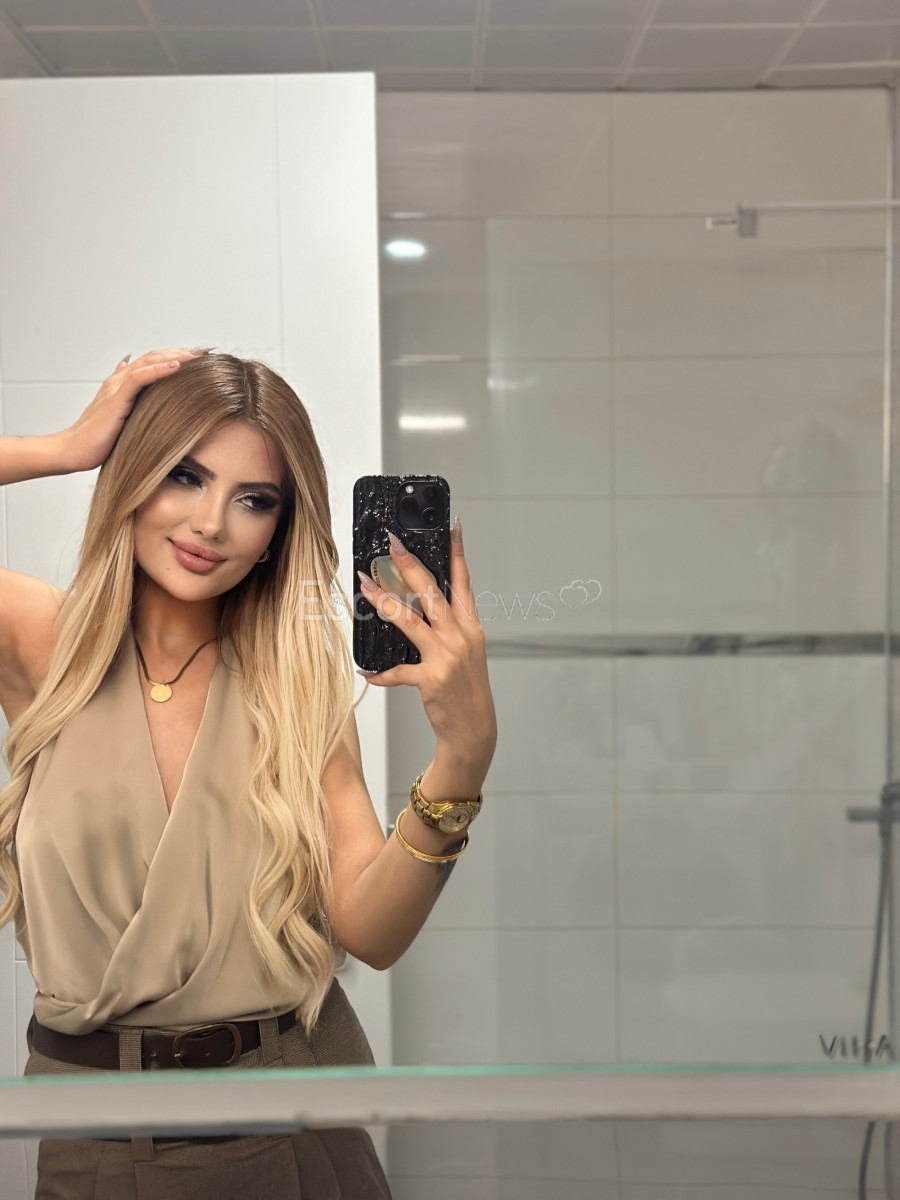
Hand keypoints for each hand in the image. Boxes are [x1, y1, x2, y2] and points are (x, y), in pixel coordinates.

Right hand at [58, 347, 209, 472]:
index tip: (201, 358)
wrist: (74, 451)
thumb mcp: (121, 420)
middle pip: (154, 357)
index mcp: (122, 385)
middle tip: (206, 351)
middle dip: (181, 352)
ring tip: (198, 354)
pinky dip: (158, 370)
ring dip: (176, 356)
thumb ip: (132, 404)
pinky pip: (138, 378)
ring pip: (149, 362)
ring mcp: (116, 388)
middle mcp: (119, 381)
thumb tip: (141, 394)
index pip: (153, 363)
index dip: (176, 357)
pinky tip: (176, 367)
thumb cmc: (97, 440)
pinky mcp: (115, 399)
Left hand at [357, 523, 496, 760]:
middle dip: (410, 565)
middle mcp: (460, 636)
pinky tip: (368, 672)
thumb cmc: (467, 689)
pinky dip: (381, 673)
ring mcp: (446, 657)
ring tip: (365, 586)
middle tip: (392, 544)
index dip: (458, 552)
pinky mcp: (430, 679)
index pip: (464, 581)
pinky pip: (398, 672)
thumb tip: (418, 606)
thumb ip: (448, 628)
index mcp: (470, 627)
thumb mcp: (466, 652)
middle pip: (432, 592)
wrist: (474, 729)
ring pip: (410, 620)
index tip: (452, 526)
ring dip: (384, 602)